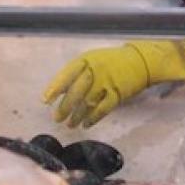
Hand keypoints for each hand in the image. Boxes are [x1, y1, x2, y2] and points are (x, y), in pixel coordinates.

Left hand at [42, 40, 184, 128]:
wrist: (139, 61)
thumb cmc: (110, 62)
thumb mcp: (92, 61)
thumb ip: (76, 74)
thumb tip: (58, 92)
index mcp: (86, 60)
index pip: (67, 74)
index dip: (55, 88)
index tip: (45, 100)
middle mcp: (95, 71)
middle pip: (76, 92)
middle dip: (65, 107)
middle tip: (56, 118)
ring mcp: (107, 82)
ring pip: (88, 102)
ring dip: (77, 115)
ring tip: (69, 124)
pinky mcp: (118, 93)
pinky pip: (102, 109)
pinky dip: (93, 118)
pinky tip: (85, 124)